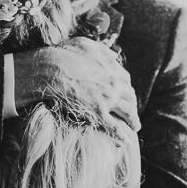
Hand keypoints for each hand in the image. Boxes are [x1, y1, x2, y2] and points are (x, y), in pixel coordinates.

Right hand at [14, 37, 139, 137]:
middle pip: (130, 96)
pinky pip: (115, 127)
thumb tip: (114, 55)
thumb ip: (102, 50)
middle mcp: (114, 84)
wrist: (51, 70)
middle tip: (132, 112)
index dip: (126, 88)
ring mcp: (107, 99)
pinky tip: (126, 143)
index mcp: (111, 68)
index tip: (125, 93)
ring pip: (128, 112)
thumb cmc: (64, 55)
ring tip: (135, 127)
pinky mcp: (98, 113)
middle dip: (133, 104)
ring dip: (133, 120)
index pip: (125, 79)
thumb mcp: (86, 44)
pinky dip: (122, 136)